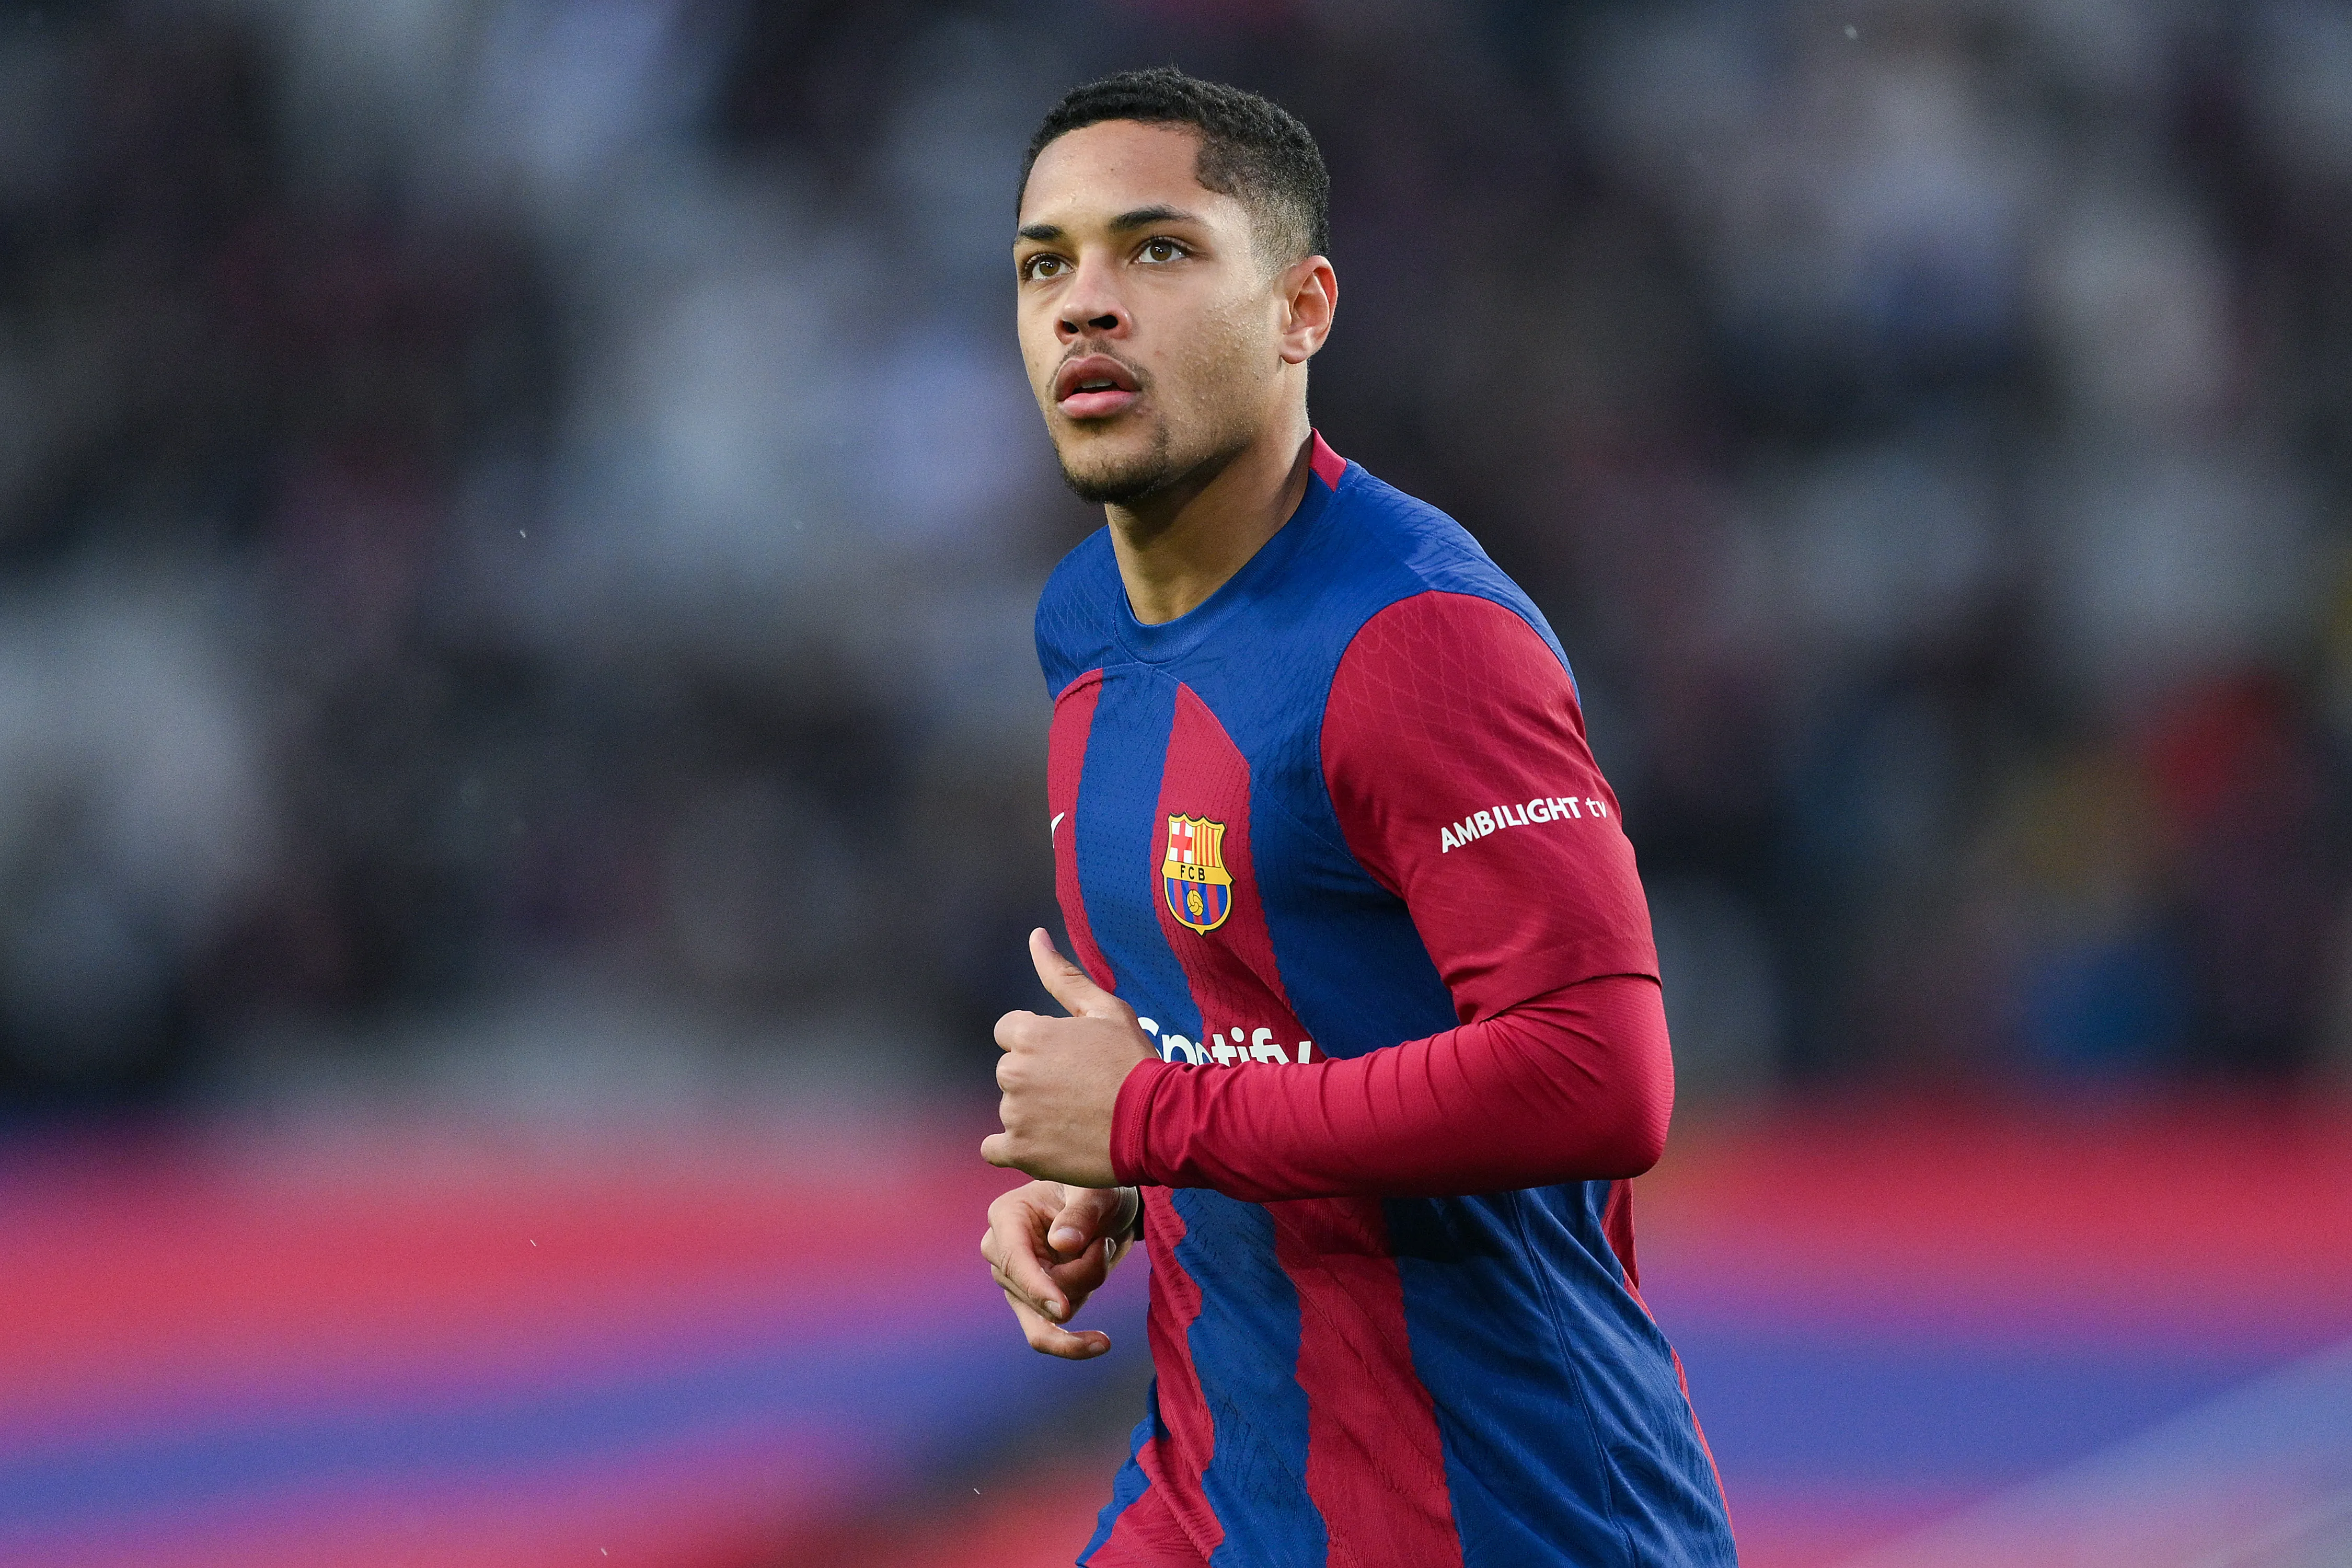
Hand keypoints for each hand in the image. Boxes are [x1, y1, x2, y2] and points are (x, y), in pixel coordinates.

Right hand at [980, 1179, 1137, 1357]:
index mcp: (1007, 1216)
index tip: (1061, 1310)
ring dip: (1089, 1284)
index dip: (1036, 1286)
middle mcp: (1001, 1251)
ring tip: (1100, 1246)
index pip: (1013, 1259)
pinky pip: (1045, 1334)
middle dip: (1083, 1274)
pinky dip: (1073, 1343)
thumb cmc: (1096, 1189)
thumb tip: (1061, 1244)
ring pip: (1050, 1313)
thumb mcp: (1096, 1191)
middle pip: (1038, 1291)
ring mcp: (1015, 1281)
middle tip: (1103, 1241)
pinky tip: (1100, 1344)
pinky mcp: (1033, 1302)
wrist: (1108, 1206)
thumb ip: (1080, 1213)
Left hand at [982, 928, 1155, 1185]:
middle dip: (1037, 1077)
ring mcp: (1015, 1115)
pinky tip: (1044, 1144)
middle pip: (1012, 1071)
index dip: (1041, 1044)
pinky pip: (995, 1149)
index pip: (1010, 1032)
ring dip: (1034, 1113)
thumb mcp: (1105, 1010)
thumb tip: (1035, 936)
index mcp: (1029, 1035)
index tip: (1070, 1058)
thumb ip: (1062, 975)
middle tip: (1079, 1089)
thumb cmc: (1134, 1062)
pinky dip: (1013, 1148)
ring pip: (1011, 1108)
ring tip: (1077, 1118)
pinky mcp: (1021, 1152)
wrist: (1157, 1122)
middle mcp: (1014, 1073)